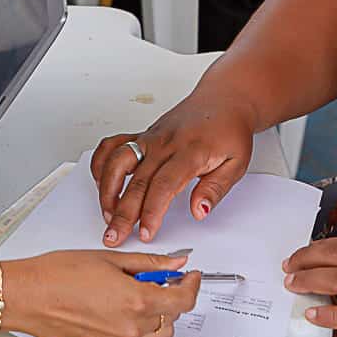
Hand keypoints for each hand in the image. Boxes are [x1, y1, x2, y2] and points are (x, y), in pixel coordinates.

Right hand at [4, 250, 201, 336]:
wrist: (27, 297)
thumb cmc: (57, 274)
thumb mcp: (109, 260)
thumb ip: (148, 264)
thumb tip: (174, 264)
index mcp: (137, 301)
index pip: (183, 300)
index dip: (192, 286)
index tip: (190, 276)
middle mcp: (132, 329)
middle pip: (172, 317)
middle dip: (171, 296)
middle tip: (156, 278)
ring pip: (157, 334)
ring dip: (157, 315)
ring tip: (135, 294)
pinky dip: (138, 327)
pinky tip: (119, 308)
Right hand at [90, 93, 255, 244]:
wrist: (223, 100)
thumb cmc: (229, 131)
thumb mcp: (237, 163)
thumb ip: (215, 189)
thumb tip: (199, 211)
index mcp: (190, 152)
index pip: (164, 186)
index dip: (151, 212)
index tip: (146, 232)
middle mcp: (165, 143)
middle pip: (137, 181)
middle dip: (123, 213)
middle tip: (115, 236)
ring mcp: (150, 137)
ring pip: (117, 162)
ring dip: (107, 190)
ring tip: (107, 214)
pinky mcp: (142, 134)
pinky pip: (112, 145)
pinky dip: (100, 162)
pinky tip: (100, 183)